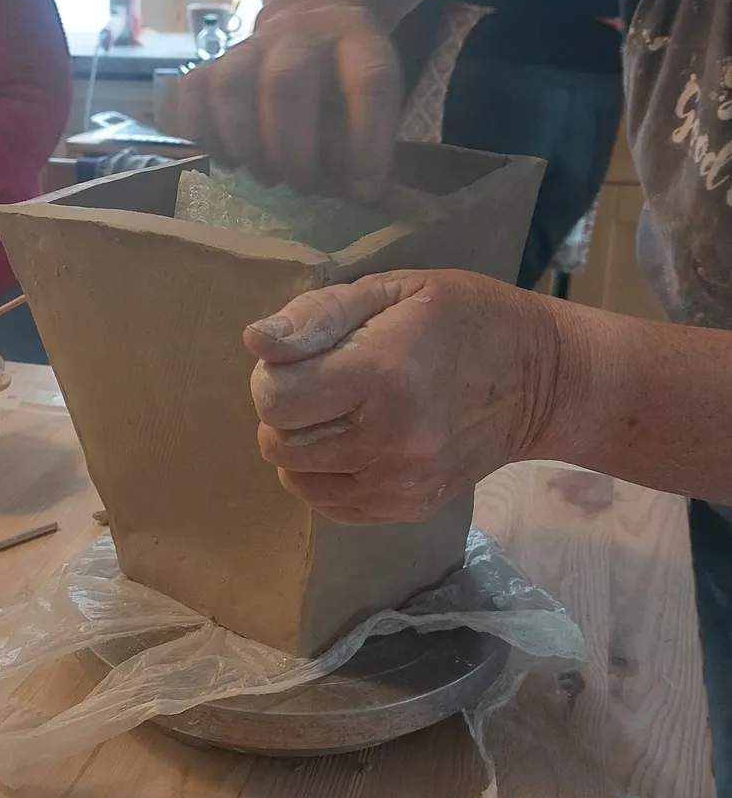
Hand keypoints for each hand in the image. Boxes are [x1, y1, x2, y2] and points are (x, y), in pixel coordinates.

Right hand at [179, 4, 401, 201]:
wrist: (310, 23)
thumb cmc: (344, 85)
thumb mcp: (374, 103)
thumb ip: (365, 143)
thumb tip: (351, 192)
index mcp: (357, 39)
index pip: (368, 82)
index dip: (367, 141)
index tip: (362, 191)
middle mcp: (303, 34)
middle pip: (285, 82)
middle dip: (291, 148)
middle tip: (303, 186)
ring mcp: (253, 45)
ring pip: (230, 86)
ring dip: (247, 145)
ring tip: (268, 178)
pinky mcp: (215, 61)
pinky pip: (194, 92)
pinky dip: (207, 136)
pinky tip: (231, 162)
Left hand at [243, 270, 559, 524]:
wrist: (542, 382)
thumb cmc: (464, 319)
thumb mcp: (395, 290)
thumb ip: (319, 314)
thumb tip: (256, 341)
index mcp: (383, 373)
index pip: (275, 398)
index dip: (273, 373)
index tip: (300, 357)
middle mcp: (389, 438)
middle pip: (278, 441)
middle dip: (284, 408)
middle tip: (321, 383)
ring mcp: (399, 482)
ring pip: (295, 476)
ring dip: (300, 442)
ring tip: (339, 411)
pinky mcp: (406, 507)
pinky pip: (325, 504)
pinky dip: (322, 474)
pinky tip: (353, 442)